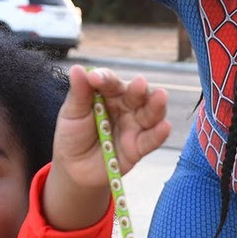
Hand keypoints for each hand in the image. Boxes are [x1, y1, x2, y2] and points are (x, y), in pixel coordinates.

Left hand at [54, 66, 170, 183]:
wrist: (74, 168)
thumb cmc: (73, 135)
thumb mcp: (72, 114)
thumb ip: (79, 93)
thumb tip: (77, 68)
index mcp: (108, 94)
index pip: (110, 82)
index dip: (105, 79)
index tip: (95, 78)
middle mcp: (126, 107)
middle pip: (137, 95)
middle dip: (139, 89)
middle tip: (139, 83)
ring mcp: (134, 127)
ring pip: (150, 114)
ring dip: (156, 105)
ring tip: (161, 96)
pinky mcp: (139, 147)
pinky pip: (151, 140)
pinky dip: (159, 133)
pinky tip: (165, 126)